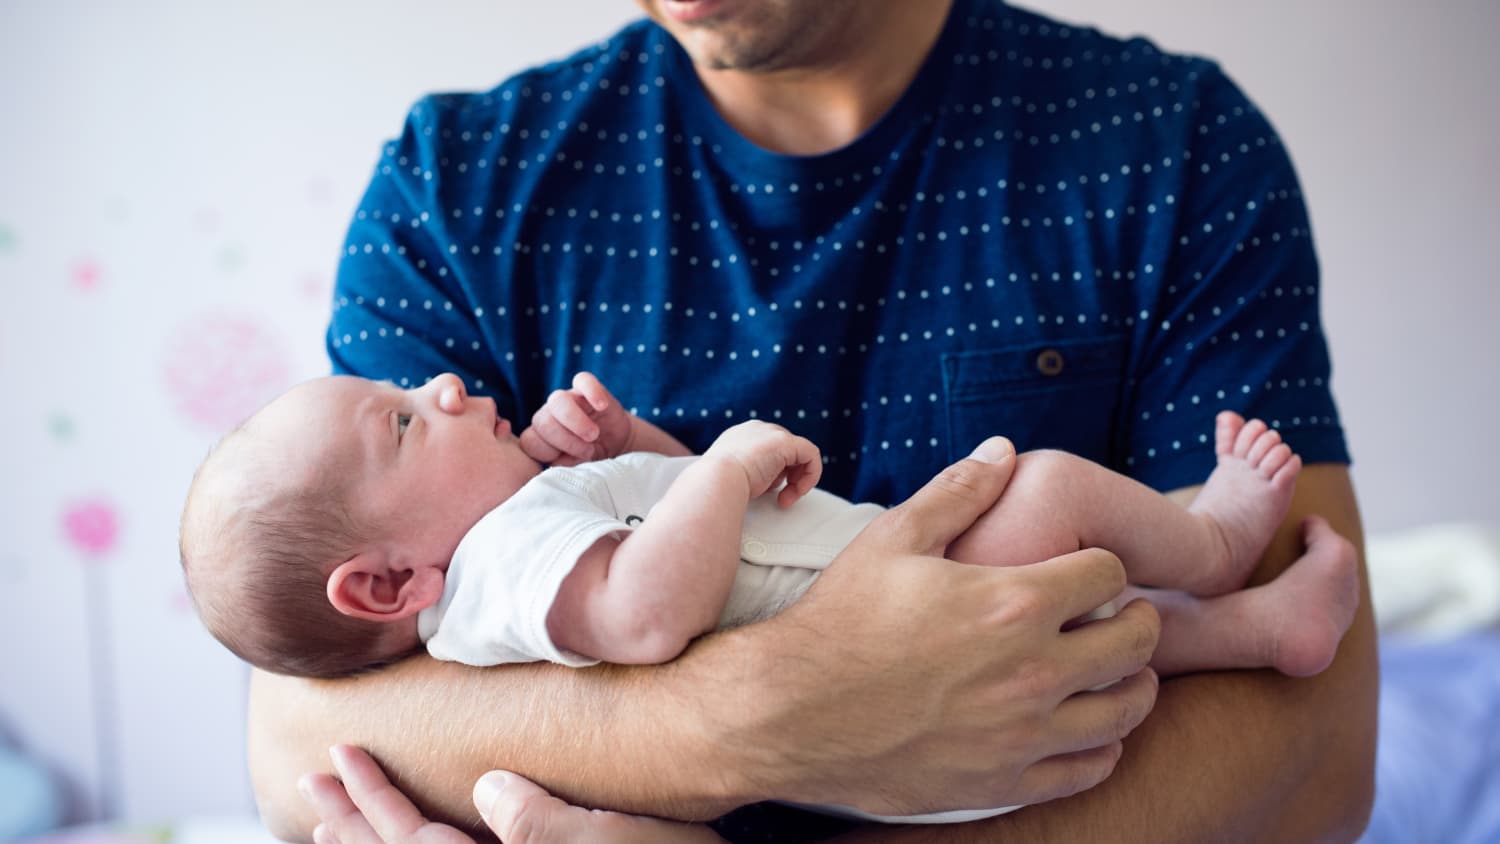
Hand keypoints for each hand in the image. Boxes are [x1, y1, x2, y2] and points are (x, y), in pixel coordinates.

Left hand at [301, 745, 722, 843]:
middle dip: (353, 823)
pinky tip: (416, 838)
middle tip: (314, 784)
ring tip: (337, 818)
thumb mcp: (625, 839)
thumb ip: (551, 824)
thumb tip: (489, 789)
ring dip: (373, 841)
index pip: (414, 843)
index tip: (336, 758)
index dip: (370, 802)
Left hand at [519, 372, 633, 465]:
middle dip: (565, 440)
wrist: (617, 445)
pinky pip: (583, 380)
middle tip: (588, 450)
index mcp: (541, 436)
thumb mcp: (578, 467)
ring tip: (594, 435)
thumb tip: (557, 463)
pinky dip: (592, 392)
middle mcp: (549, 415)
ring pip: (557, 401)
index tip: (569, 461)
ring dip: (575, 421)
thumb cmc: (592, 457)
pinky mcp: (586, 388)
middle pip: (541, 422)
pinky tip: (601, 407)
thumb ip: (564, 466)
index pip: (530, 442)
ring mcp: (568, 399)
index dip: (548, 453)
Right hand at [703, 420, 821, 506]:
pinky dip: (811, 474)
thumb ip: (747, 474)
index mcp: (738, 437)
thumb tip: (759, 485)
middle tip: (781, 498)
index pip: (766, 451)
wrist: (715, 481)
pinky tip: (798, 491)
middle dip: (786, 476)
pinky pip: (811, 454)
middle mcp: (755, 430)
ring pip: (799, 454)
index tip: (767, 493)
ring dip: (797, 480)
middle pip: (784, 451)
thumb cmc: (718, 487)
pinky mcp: (785, 441)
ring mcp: (770, 433)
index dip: (773, 473)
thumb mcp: (730, 477)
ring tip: (785, 498)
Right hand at [734, 436, 1161, 814]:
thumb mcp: (894, 539)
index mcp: (1013, 602)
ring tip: (1115, 670)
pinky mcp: (1006, 782)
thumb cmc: (839, 620)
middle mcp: (1033, 671)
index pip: (1109, 574)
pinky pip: (1090, 768)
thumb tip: (1005, 450)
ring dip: (1132, 684)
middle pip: (1136, 642)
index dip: (1104, 564)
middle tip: (1121, 615)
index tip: (1090, 570)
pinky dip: (1103, 746)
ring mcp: (1024, 734)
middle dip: (1137, 619)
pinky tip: (1086, 727)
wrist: (790, 712)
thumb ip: (959, 492)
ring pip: (1126, 710)